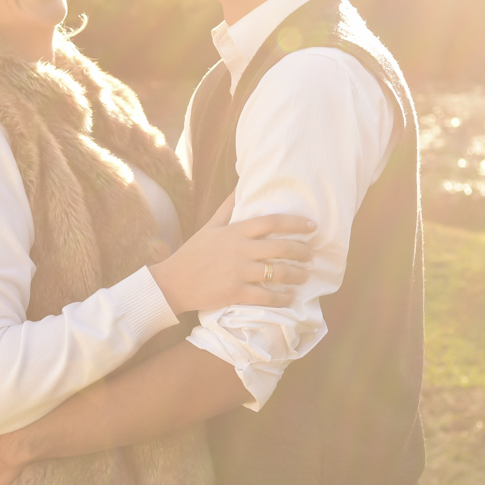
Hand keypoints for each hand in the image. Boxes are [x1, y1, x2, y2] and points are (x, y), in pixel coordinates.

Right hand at [149, 194, 314, 313]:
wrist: (172, 282)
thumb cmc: (193, 253)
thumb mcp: (210, 226)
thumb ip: (227, 207)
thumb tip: (240, 186)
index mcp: (236, 231)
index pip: (272, 222)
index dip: (296, 223)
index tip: (312, 227)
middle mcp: (240, 250)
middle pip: (281, 247)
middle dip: (302, 251)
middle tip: (311, 255)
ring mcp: (238, 272)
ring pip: (278, 273)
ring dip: (297, 275)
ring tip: (305, 276)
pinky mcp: (235, 292)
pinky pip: (266, 296)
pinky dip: (282, 298)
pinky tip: (289, 297)